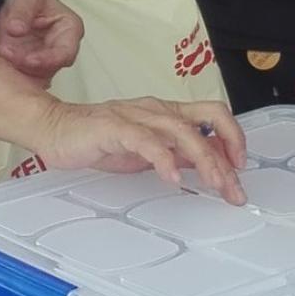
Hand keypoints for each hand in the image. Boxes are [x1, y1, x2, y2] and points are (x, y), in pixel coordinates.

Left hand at [0, 0, 82, 86]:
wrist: (13, 1)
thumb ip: (22, 10)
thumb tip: (16, 29)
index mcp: (69, 30)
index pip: (66, 53)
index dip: (48, 59)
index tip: (29, 60)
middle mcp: (58, 50)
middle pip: (47, 69)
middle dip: (26, 66)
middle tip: (6, 54)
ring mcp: (42, 62)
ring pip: (32, 76)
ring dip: (15, 70)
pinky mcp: (26, 70)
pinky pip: (19, 79)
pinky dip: (8, 74)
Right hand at [27, 98, 248, 204]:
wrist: (54, 128)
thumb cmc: (97, 139)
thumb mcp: (146, 150)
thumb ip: (175, 154)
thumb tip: (206, 166)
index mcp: (165, 113)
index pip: (212, 114)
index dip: (233, 137)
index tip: (241, 166)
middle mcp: (156, 110)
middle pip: (206, 120)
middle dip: (227, 153)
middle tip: (235, 185)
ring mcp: (136, 117)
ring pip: (182, 132)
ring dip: (204, 160)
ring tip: (215, 185)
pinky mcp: (114, 128)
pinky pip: (145, 141)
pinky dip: (163, 159)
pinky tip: (172, 178)